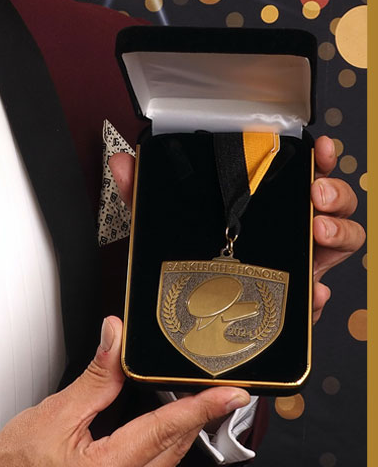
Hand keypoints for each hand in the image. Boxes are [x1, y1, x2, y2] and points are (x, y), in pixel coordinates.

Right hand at [0, 317, 248, 466]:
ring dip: (178, 430)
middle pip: (173, 448)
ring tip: (190, 398)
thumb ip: (96, 377)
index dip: (201, 408)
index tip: (231, 394)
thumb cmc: (14, 465)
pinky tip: (158, 426)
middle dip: (196, 415)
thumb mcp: (54, 413)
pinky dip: (160, 447)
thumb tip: (116, 339)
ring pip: (167, 463)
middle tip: (216, 385)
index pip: (164, 431)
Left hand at [109, 139, 365, 323]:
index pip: (303, 172)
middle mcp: (292, 229)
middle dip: (335, 191)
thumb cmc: (191, 260)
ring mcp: (300, 263)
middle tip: (315, 194)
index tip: (317, 145)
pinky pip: (320, 296)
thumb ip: (143, 194)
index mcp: (268, 204)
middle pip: (335, 201)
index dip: (318, 157)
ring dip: (338, 230)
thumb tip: (122, 163)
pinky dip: (319, 294)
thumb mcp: (163, 224)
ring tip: (316, 230)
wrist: (194, 321)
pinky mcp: (297, 301)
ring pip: (343, 239)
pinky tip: (311, 291)